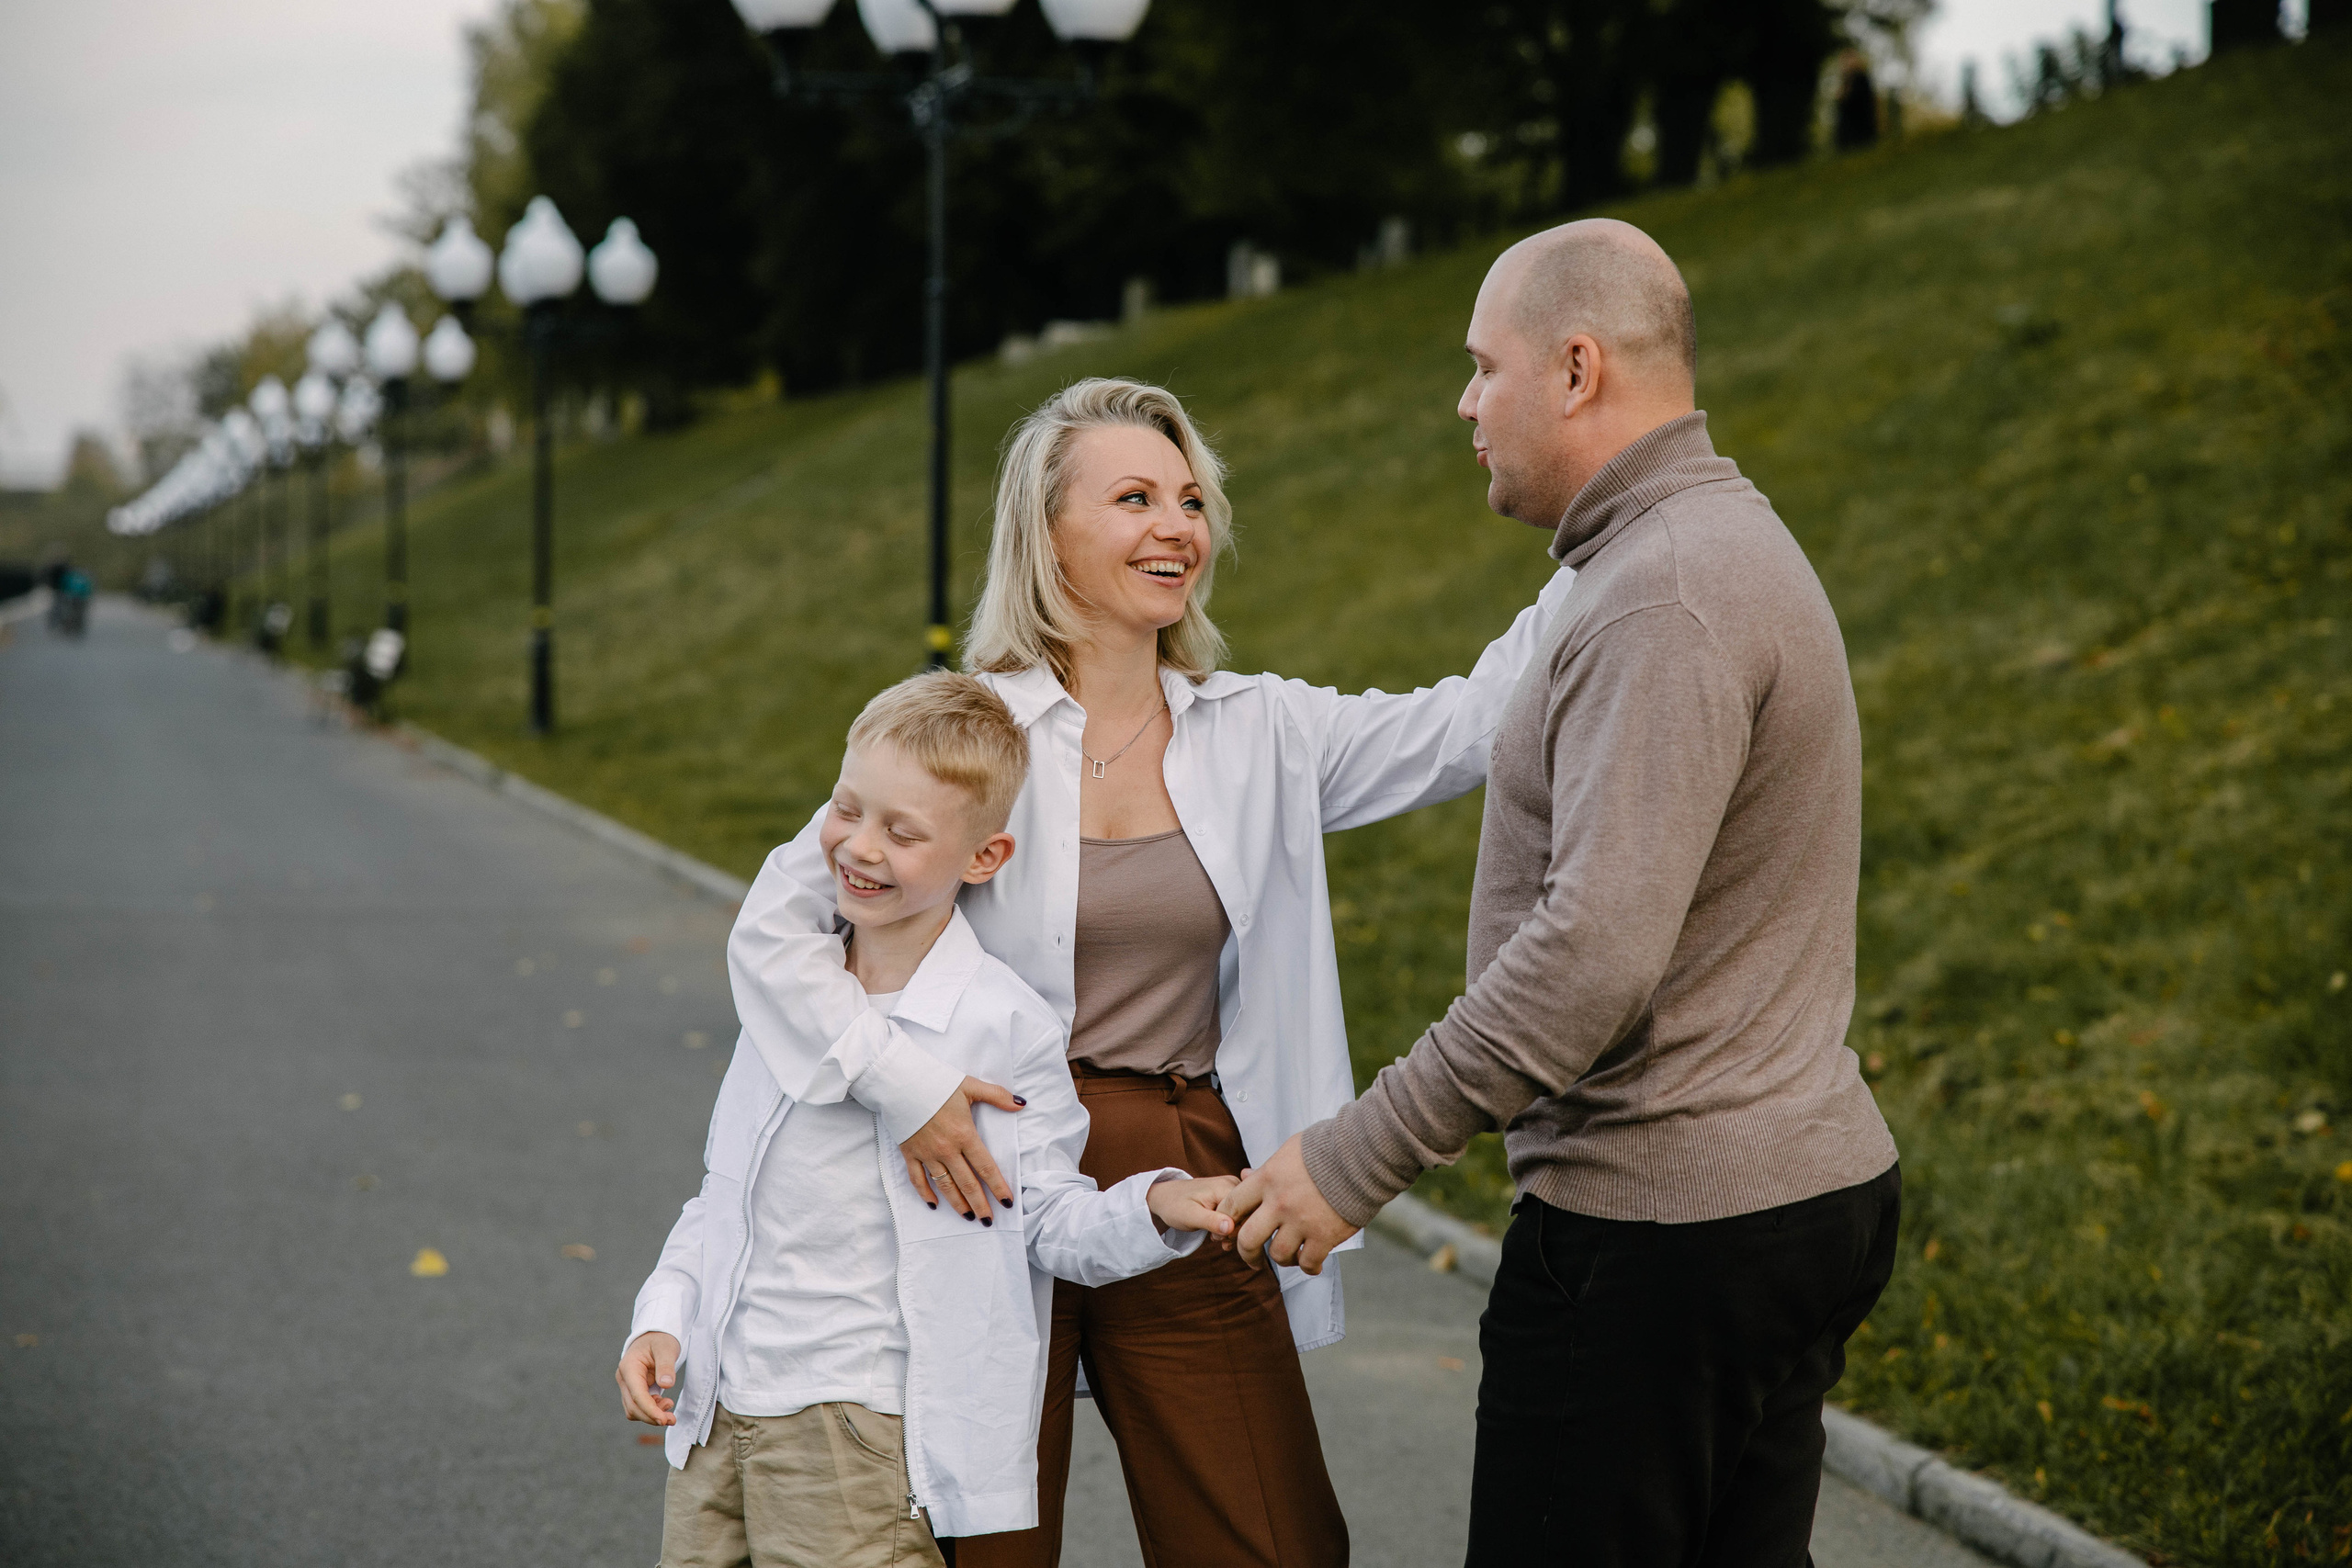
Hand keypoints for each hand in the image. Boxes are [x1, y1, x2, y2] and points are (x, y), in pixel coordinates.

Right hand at [617, 1331, 679, 1425]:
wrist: (655, 1335)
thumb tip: (667, 1385)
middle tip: (672, 1419)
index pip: (637, 1395)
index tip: (663, 1419)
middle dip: (652, 1416)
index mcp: (629, 1367)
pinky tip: (665, 1403)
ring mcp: (627, 1385)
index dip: (650, 1410)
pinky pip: (639, 1406)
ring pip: (634, 1410)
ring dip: (651, 1415)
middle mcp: (624, 1378)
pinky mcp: (634, 1390)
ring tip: (670, 1410)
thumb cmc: (660, 1339)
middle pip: (633, 1407)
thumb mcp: (666, 1348)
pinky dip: (651, 1410)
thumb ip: (666, 1366)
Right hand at [900, 1076, 1022, 1223]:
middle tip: (988, 1220)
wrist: (900, 1082)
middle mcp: (947, 1150)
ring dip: (957, 1203)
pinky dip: (926, 1194)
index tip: (1007, 1202)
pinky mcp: (909, 1153)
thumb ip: (997, 1096)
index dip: (998, 1187)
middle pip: (967, 1183)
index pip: (986, 1168)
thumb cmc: (937, 1083)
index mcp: (964, 1135)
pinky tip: (934, 1204)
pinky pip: (918, 1179)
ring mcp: (927, 1154)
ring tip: (968, 1217)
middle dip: (980, 1204)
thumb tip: (1020, 1104)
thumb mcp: (970, 1086)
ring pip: (945, 1185)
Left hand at [1145, 1174, 1240, 1236]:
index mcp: (1227, 1187)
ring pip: (1245, 1215)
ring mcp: (1233, 1188)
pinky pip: (1239, 1213)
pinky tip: (1220, 1234)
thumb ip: (1211, 1221)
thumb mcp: (1190, 1216)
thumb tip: (1231, 1227)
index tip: (1219, 1237)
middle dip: (1235, 1232)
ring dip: (1233, 1231)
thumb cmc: (1174, 1206)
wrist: (1164, 1197)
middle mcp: (1234, 1184)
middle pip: (1249, 1214)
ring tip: (1215, 1237)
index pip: (1249, 1213)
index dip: (1238, 1230)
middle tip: (1217, 1239)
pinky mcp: (1230, 1194)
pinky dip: (1231, 1226)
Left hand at [1217, 1134, 1358, 1273]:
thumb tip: (1245, 1176)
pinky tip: (1312, 1263)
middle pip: (1248, 1240)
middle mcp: (1279, 1203)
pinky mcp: (1325, 1235)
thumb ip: (1266, 1168)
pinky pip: (1308, 1262)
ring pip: (1278, 1255)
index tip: (1230, 1229)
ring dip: (1282, 1259)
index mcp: (1267, 1179)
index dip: (1226, 1220)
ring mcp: (1302, 1221)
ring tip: (1289, 1257)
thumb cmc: (1326, 1148)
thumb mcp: (1289, 1151)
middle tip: (1251, 1259)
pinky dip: (1308, 1266)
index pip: (1232, 1205)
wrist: (1363, 1155)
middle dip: (1246, 1254)